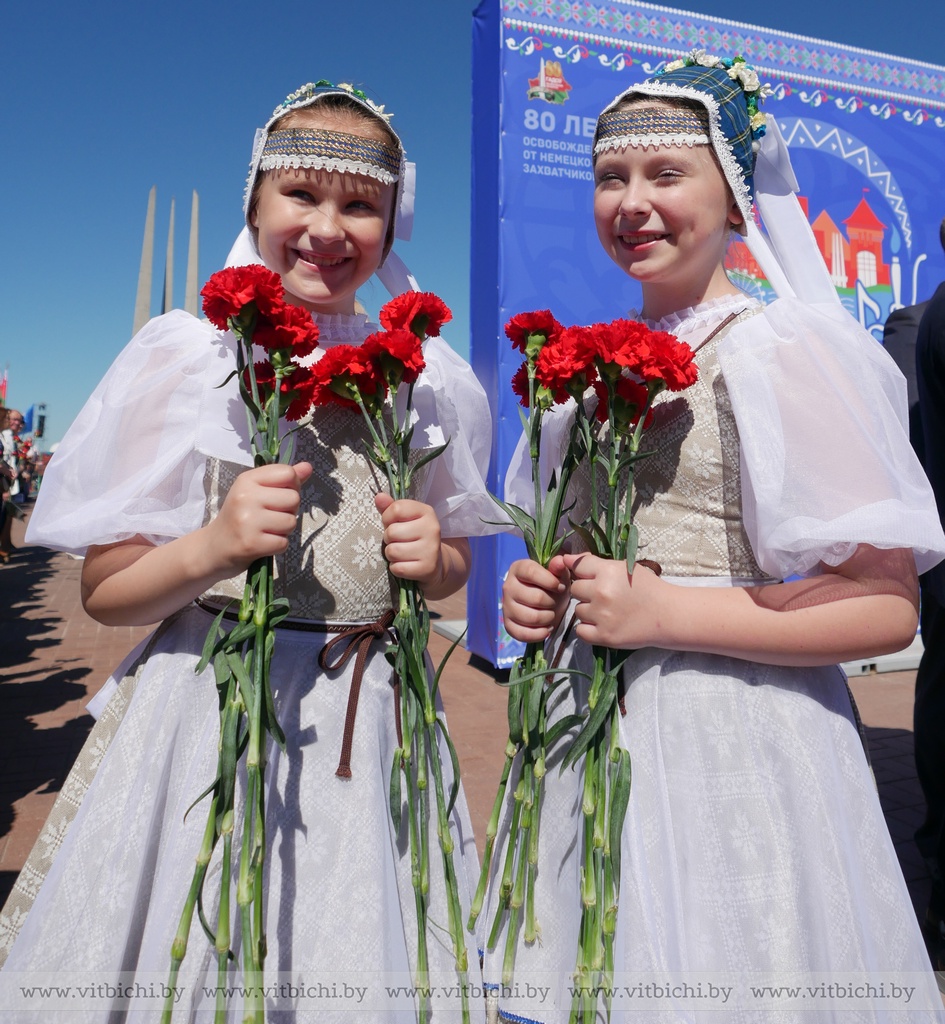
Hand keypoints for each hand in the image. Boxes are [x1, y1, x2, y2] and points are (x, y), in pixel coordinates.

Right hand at [206, 461, 312, 576]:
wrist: (214, 548)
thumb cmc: (239, 517)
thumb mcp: (256, 492)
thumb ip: (284, 479)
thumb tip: (308, 467)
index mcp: (247, 480)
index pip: (288, 473)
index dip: (292, 486)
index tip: (279, 496)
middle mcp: (246, 496)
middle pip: (293, 498)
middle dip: (289, 511)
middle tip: (270, 517)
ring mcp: (248, 520)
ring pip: (291, 522)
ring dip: (284, 530)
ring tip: (266, 530)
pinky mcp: (251, 543)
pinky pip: (283, 542)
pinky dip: (278, 545)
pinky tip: (263, 543)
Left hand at [374, 493, 443, 586]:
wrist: (434, 563)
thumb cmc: (414, 537)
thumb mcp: (404, 519)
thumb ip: (390, 507)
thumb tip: (378, 497)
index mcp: (426, 512)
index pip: (396, 509)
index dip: (387, 518)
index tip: (394, 524)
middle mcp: (432, 529)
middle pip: (392, 532)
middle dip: (389, 539)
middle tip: (399, 541)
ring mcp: (431, 549)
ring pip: (392, 551)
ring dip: (391, 554)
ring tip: (401, 553)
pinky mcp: (427, 568)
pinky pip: (397, 568)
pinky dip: (396, 568)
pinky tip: (405, 564)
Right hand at [501, 556, 570, 642]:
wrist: (547, 603)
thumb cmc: (552, 585)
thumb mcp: (559, 575)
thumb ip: (559, 567)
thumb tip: (559, 561)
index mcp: (518, 568)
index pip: (532, 572)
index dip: (550, 581)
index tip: (560, 587)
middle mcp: (508, 586)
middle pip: (535, 598)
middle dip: (552, 602)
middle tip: (555, 602)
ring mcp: (506, 606)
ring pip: (531, 617)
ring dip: (548, 618)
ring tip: (551, 614)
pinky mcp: (508, 624)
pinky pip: (522, 634)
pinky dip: (539, 634)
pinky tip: (546, 628)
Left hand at [563, 552, 663, 648]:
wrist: (667, 615)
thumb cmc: (647, 588)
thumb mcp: (624, 568)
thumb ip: (595, 563)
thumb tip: (566, 559)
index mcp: (607, 571)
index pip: (577, 566)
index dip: (582, 572)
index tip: (590, 577)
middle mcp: (601, 592)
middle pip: (575, 590)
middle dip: (585, 592)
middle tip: (604, 596)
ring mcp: (602, 616)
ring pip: (577, 611)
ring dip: (588, 611)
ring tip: (607, 611)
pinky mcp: (604, 636)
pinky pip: (580, 631)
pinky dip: (588, 628)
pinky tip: (602, 624)